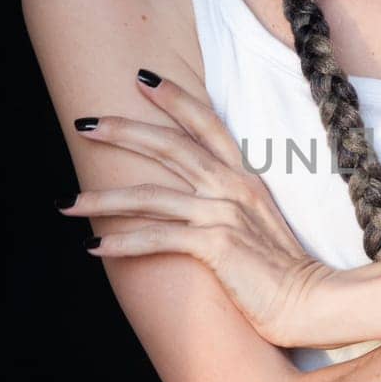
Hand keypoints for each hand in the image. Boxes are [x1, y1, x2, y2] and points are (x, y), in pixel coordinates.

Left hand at [61, 72, 335, 346]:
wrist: (313, 302)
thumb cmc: (286, 271)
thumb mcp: (260, 224)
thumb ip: (232, 205)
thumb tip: (195, 202)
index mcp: (246, 177)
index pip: (207, 124)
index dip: (175, 99)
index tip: (142, 79)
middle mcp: (234, 187)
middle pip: (170, 146)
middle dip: (123, 131)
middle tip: (84, 123)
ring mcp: (224, 214)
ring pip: (150, 196)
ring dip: (102, 201)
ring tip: (66, 205)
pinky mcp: (216, 246)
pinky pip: (157, 238)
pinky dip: (122, 243)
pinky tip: (94, 248)